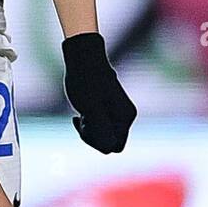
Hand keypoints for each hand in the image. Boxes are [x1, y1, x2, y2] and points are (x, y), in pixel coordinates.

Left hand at [62, 32, 135, 153]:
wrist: (84, 58)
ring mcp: (119, 113)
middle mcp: (126, 116)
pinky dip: (90, 123)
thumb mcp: (90, 109)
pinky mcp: (111, 108)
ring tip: (81, 113)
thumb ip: (101, 130)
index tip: (85, 123)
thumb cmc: (85, 81)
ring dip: (90, 129)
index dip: (96, 141)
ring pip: (104, 135)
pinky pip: (102, 126)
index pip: (113, 146)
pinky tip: (81, 113)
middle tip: (81, 118)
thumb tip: (110, 148)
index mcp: (125, 117)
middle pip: (110, 142)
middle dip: (92, 136)